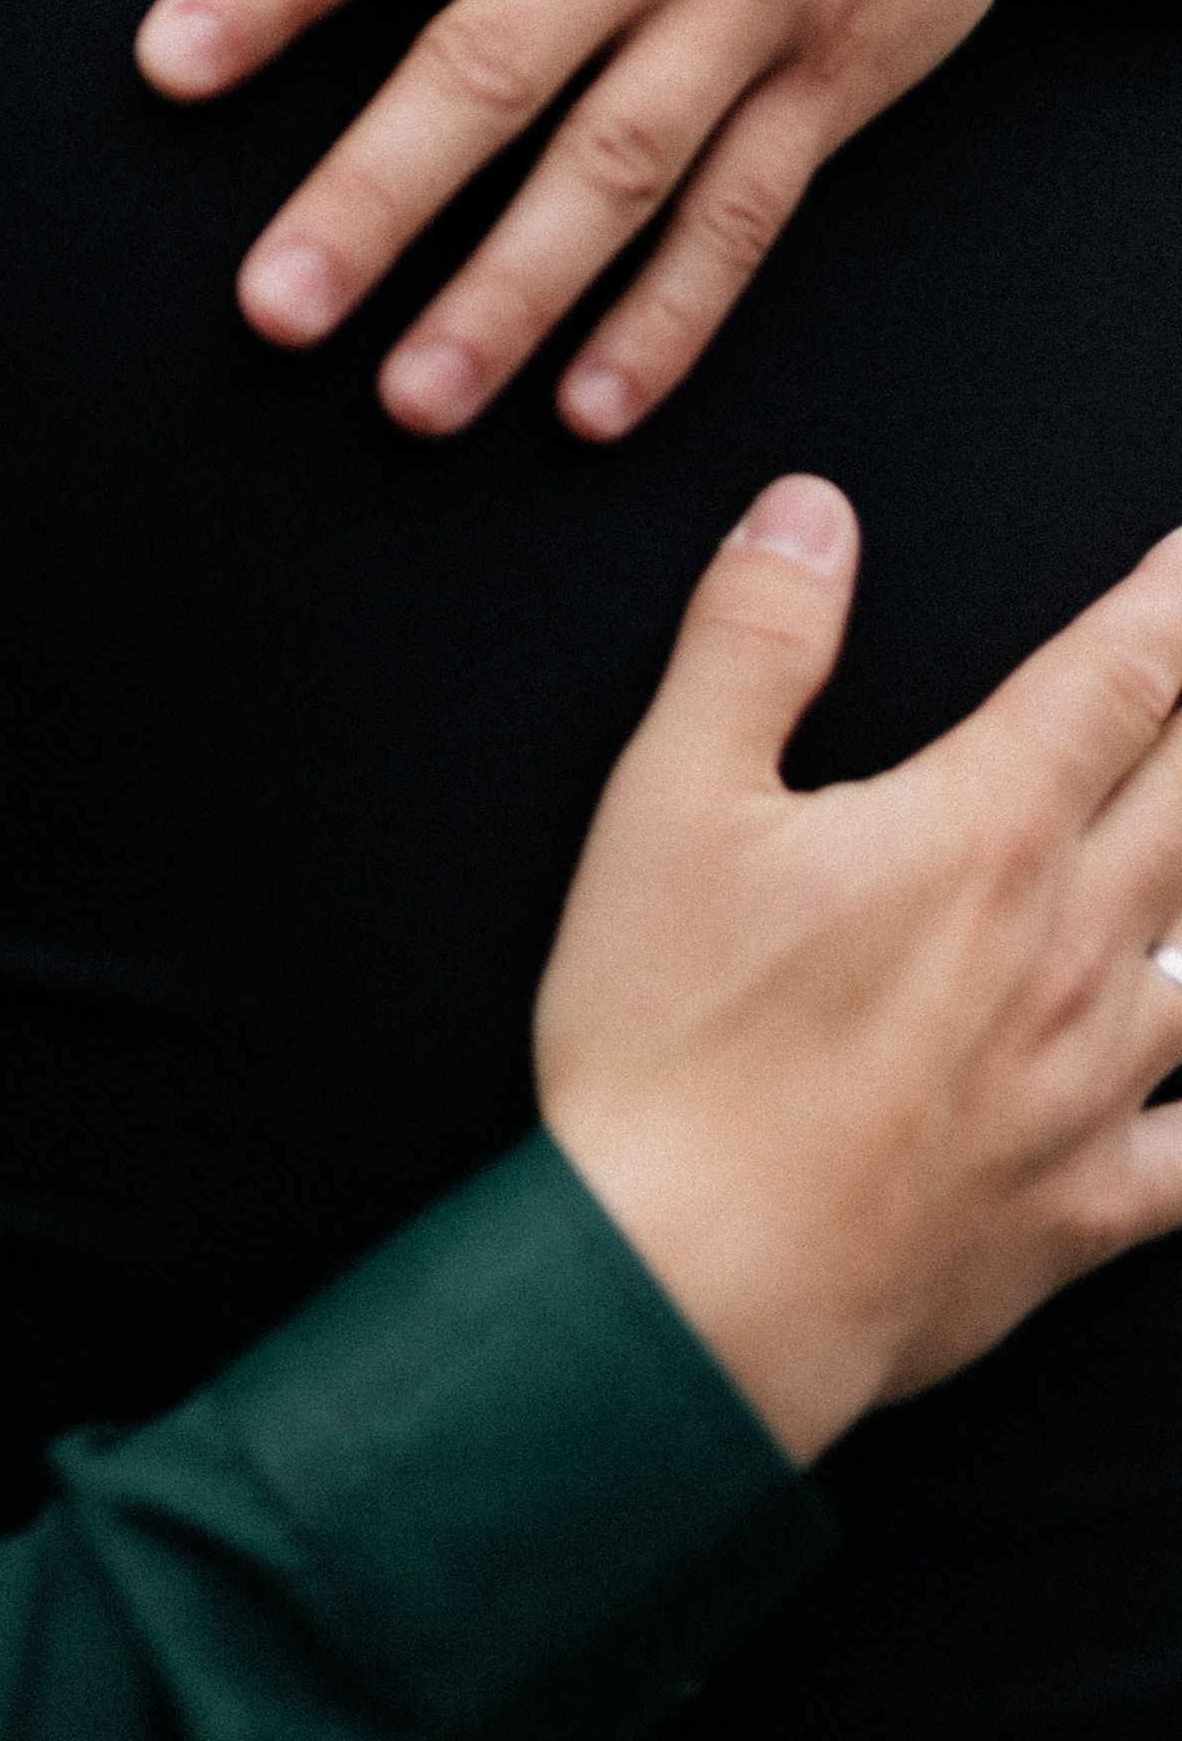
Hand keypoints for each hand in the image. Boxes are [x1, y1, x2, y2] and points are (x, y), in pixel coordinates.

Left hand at [135, 0, 1130, 438]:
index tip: (169, 66)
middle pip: (490, 66)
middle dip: (378, 197)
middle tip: (271, 310)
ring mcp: (743, 4)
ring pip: (616, 167)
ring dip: (511, 294)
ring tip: (410, 400)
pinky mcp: (832, 80)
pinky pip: (742, 214)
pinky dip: (670, 317)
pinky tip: (590, 411)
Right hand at [537, 478, 1181, 1464]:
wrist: (695, 1284)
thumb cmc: (671, 1047)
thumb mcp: (669, 802)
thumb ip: (751, 641)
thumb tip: (809, 516)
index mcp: (978, 834)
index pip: (1118, 680)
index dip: (1172, 604)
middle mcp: (1069, 946)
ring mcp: (1092, 1084)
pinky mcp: (1085, 1204)